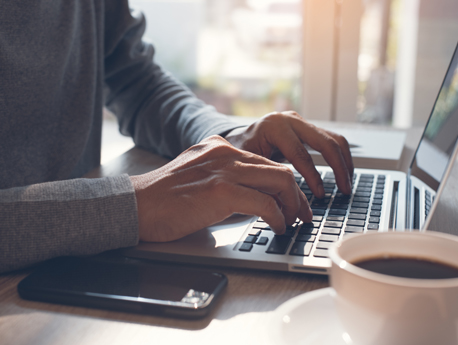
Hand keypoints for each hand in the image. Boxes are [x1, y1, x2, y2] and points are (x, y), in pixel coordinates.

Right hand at [130, 135, 311, 241]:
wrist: (135, 204)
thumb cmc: (163, 198)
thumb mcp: (198, 177)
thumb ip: (224, 179)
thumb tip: (252, 196)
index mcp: (220, 148)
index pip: (265, 162)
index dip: (285, 184)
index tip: (293, 202)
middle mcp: (226, 153)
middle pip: (279, 169)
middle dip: (297, 195)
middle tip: (302, 214)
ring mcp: (224, 170)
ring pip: (280, 180)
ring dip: (293, 205)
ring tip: (292, 222)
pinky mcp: (221, 191)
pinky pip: (265, 202)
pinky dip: (277, 217)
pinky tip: (276, 227)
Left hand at [224, 111, 353, 196]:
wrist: (238, 138)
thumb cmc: (239, 153)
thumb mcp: (248, 163)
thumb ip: (267, 176)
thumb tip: (287, 200)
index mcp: (274, 127)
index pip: (300, 154)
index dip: (313, 177)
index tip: (320, 195)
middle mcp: (290, 120)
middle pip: (325, 142)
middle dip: (338, 168)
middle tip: (344, 190)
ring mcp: (301, 122)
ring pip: (334, 139)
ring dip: (344, 162)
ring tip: (347, 184)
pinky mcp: (308, 127)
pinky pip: (331, 140)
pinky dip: (340, 157)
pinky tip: (343, 174)